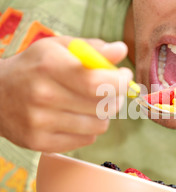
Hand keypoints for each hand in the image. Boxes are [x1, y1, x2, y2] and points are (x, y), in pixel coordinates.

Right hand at [0, 36, 131, 151]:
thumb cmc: (34, 67)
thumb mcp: (57, 48)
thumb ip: (92, 48)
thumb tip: (121, 51)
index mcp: (50, 66)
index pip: (97, 82)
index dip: (120, 81)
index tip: (125, 76)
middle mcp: (43, 95)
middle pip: (103, 106)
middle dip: (115, 97)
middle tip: (111, 90)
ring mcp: (40, 122)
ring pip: (98, 126)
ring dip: (102, 114)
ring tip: (91, 103)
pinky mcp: (40, 143)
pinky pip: (86, 140)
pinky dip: (88, 129)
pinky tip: (76, 117)